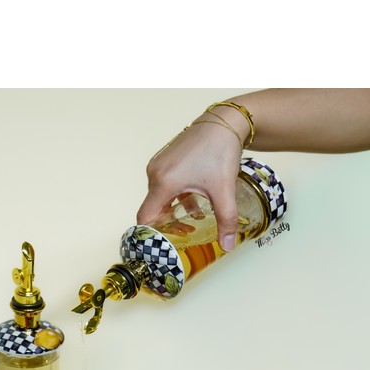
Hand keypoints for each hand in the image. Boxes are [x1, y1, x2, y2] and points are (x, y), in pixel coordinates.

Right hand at [136, 109, 248, 250]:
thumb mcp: (224, 190)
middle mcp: (155, 173)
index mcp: (163, 182)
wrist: (224, 121)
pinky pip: (164, 185)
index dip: (152, 234)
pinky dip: (176, 197)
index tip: (166, 242)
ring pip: (160, 197)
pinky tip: (195, 201)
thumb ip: (225, 220)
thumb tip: (227, 245)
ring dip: (173, 210)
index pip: (145, 217)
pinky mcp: (166, 160)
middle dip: (168, 223)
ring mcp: (159, 165)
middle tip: (187, 232)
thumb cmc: (219, 150)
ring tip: (194, 218)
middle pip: (153, 208)